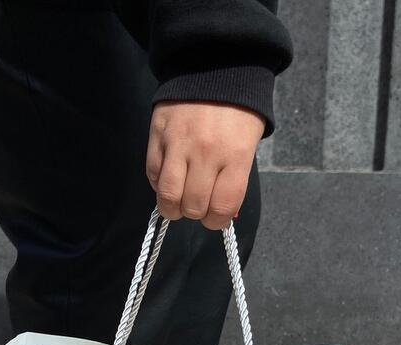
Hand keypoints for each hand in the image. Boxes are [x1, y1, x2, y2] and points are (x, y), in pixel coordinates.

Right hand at [146, 101, 264, 230]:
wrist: (215, 67)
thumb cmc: (238, 113)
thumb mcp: (247, 145)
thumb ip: (233, 180)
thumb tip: (219, 213)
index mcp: (235, 156)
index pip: (221, 207)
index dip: (217, 221)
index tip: (215, 218)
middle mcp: (206, 153)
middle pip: (193, 206)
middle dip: (196, 213)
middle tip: (198, 204)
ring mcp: (178, 144)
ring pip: (168, 196)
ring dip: (173, 207)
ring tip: (178, 201)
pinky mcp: (157, 136)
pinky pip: (153, 174)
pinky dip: (159, 184)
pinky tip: (169, 178)